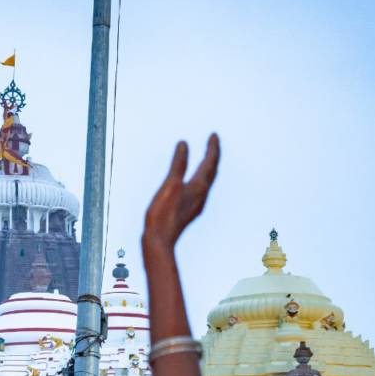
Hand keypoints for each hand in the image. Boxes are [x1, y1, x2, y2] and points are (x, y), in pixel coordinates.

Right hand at [143, 134, 219, 254]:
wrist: (160, 240)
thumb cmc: (164, 214)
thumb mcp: (170, 184)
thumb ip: (178, 164)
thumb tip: (184, 145)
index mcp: (199, 186)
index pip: (210, 162)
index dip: (212, 148)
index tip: (214, 135)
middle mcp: (201, 195)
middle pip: (212, 171)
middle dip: (213, 156)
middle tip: (213, 143)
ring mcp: (196, 204)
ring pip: (206, 181)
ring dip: (208, 167)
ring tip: (207, 158)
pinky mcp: (188, 210)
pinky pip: (199, 189)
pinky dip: (199, 178)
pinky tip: (193, 181)